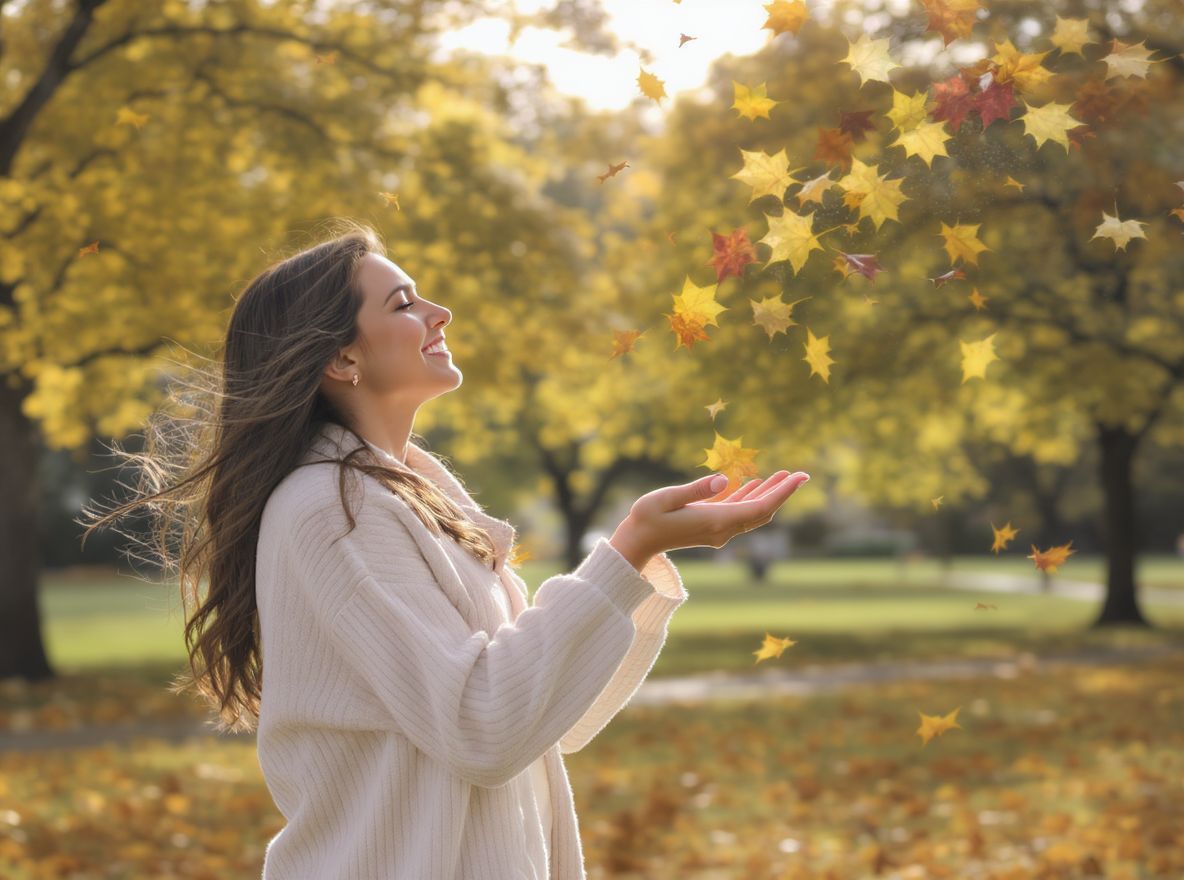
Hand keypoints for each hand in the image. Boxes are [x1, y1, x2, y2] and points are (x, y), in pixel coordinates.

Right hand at [610, 470, 809, 564]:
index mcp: (716, 521)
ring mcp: (717, 531)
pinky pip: (738, 513)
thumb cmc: (645, 518)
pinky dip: (749, 498)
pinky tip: (753, 483)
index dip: (782, 492)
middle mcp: (722, 529)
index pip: (760, 507)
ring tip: (784, 474)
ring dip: (768, 494)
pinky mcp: (711, 528)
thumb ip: (695, 489)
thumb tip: (723, 480)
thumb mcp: (666, 498)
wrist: (636, 543)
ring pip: (752, 512)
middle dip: (782, 493)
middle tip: (802, 474)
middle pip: (762, 511)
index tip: (800, 477)